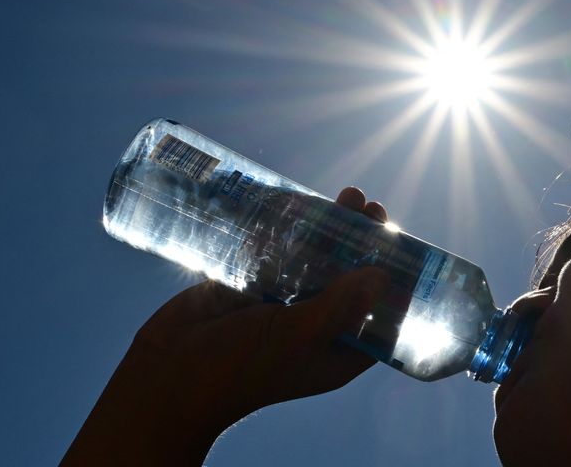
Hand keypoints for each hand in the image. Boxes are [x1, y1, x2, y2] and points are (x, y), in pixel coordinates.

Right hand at [63, 187, 390, 465]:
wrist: (166, 375)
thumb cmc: (237, 368)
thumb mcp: (297, 337)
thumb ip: (339, 307)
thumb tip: (383, 278)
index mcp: (337, 351)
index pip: (382, 314)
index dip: (396, 280)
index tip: (404, 244)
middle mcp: (316, 327)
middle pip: (352, 278)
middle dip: (365, 243)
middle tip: (371, 207)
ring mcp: (284, 305)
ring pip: (319, 260)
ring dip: (334, 229)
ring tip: (348, 195)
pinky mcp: (253, 286)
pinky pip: (282, 253)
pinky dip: (294, 230)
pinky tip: (304, 202)